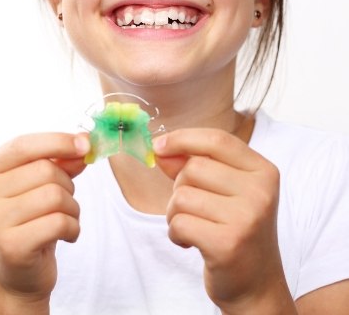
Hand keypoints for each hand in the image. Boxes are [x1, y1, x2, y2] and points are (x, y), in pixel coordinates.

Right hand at [0, 132, 89, 302]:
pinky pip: (60, 222)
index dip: (58, 141)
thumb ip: (60, 161)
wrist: (18, 274)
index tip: (85, 144)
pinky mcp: (11, 246)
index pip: (23, 145)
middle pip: (45, 170)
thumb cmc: (31, 221)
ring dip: (72, 207)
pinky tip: (66, 235)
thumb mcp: (41, 185)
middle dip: (68, 184)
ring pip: (55, 195)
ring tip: (64, 219)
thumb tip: (83, 143)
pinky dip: (73, 227)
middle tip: (64, 202)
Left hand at [153, 128, 290, 312]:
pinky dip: (175, 233)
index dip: (183, 138)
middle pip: (194, 167)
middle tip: (193, 208)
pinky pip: (179, 223)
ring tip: (193, 226)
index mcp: (263, 171)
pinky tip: (191, 243)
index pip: (217, 140)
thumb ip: (193, 164)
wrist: (257, 284)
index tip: (159, 145)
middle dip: (180, 186)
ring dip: (175, 213)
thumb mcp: (222, 190)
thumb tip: (160, 147)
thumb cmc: (236, 229)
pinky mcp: (228, 244)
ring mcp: (247, 218)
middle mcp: (260, 191)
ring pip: (182, 195)